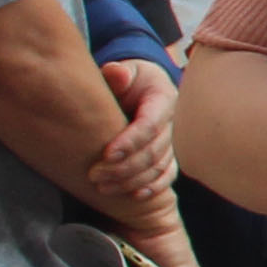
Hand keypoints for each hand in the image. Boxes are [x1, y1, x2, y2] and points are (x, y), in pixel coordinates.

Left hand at [88, 54, 180, 218]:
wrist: (143, 88)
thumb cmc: (129, 80)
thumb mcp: (125, 71)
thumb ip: (118, 73)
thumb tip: (116, 73)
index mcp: (163, 99)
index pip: (150, 125)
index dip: (130, 142)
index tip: (106, 155)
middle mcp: (172, 123)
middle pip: (153, 152)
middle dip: (124, 168)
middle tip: (94, 175)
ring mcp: (172, 142)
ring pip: (158, 168)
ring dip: (131, 181)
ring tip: (103, 187)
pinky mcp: (169, 156)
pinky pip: (167, 176)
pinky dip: (153, 187)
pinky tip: (135, 196)